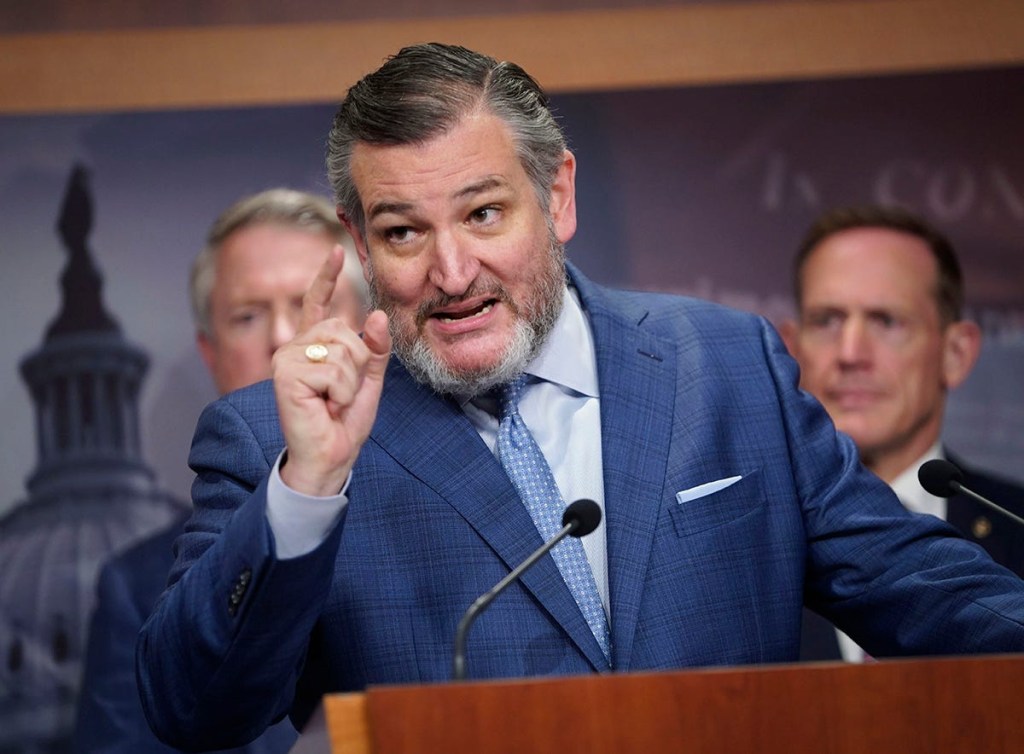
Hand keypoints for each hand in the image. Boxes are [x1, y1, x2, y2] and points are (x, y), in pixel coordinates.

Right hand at [272, 244, 389, 495]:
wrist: (330, 457)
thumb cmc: (344, 422)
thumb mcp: (369, 381)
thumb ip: (375, 350)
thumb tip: (376, 315)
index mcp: (313, 345)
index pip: (318, 304)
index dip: (326, 277)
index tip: (335, 250)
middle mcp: (295, 346)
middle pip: (345, 331)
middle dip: (358, 364)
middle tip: (341, 393)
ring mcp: (287, 358)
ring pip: (343, 350)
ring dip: (350, 382)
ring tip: (333, 401)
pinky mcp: (286, 374)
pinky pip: (334, 369)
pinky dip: (341, 392)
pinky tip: (326, 406)